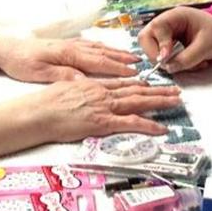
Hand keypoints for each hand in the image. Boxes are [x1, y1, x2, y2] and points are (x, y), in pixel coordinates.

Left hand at [0, 35, 138, 82]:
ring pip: (98, 48)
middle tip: (140, 65)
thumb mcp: (40, 73)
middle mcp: (73, 47)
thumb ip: (63, 76)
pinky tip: (108, 52)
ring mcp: (70, 45)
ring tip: (131, 58)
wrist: (6, 48)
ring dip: (116, 54)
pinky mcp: (65, 45)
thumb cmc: (21, 62)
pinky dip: (103, 49)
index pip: (98, 62)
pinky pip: (90, 46)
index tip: (133, 73)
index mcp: (68, 54)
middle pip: (103, 54)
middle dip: (123, 60)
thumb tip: (84, 82)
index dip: (117, 68)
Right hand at [0, 78, 181, 161]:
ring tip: (175, 101)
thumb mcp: (64, 90)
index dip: (140, 83)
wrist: (36, 113)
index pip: (121, 83)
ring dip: (159, 101)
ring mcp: (104, 106)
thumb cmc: (44, 105)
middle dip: (157, 90)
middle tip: (175, 90)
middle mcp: (102, 93)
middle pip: (135, 90)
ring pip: (138, 102)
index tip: (153, 83)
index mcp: (92, 85)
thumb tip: (84, 93)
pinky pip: (131, 123)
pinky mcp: (103, 122)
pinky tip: (161, 128)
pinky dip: (148, 125)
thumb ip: (79, 90)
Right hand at [138, 7, 211, 72]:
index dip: (159, 44)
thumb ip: (187, 58)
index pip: (157, 28)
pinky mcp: (168, 44)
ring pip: (151, 48)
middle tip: (169, 65)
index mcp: (175, 16)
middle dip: (155, 54)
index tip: (165, 59)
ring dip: (165, 61)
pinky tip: (190, 63)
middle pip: (145, 37)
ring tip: (188, 64)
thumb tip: (168, 68)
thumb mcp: (205, 46)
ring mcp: (165, 33)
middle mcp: (166, 23)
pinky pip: (161, 55)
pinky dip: (172, 63)